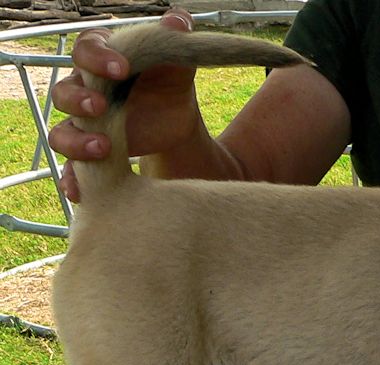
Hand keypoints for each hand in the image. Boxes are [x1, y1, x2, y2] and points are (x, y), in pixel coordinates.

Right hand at [48, 9, 199, 200]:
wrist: (175, 115)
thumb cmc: (168, 79)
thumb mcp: (177, 58)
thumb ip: (174, 37)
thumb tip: (179, 21)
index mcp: (100, 59)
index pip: (85, 50)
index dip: (98, 57)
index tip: (121, 68)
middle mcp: (83, 89)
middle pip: (63, 93)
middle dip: (79, 100)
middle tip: (101, 108)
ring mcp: (82, 124)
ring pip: (61, 132)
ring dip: (75, 142)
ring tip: (102, 149)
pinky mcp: (90, 153)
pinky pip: (71, 168)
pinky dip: (72, 179)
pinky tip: (79, 190)